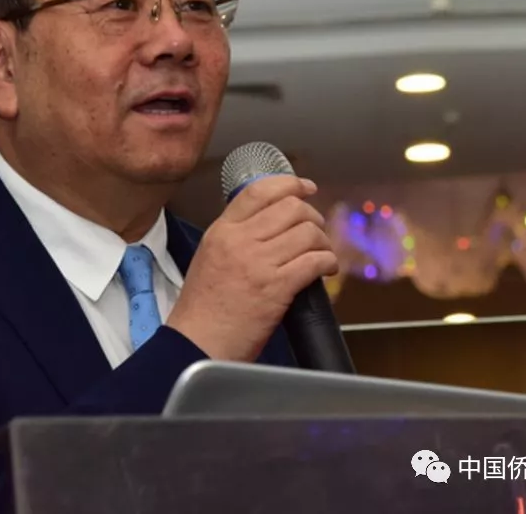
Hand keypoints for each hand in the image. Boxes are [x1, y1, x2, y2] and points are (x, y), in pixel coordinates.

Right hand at [166, 175, 337, 361]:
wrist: (198, 342)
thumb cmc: (203, 308)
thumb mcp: (209, 256)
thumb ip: (236, 236)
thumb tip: (271, 224)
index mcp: (222, 230)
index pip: (259, 191)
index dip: (290, 184)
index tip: (306, 187)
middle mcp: (240, 240)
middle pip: (291, 208)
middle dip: (312, 217)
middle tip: (315, 232)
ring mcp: (259, 263)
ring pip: (307, 232)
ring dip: (323, 242)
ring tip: (321, 254)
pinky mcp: (277, 287)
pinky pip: (314, 261)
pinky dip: (328, 262)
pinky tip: (326, 270)